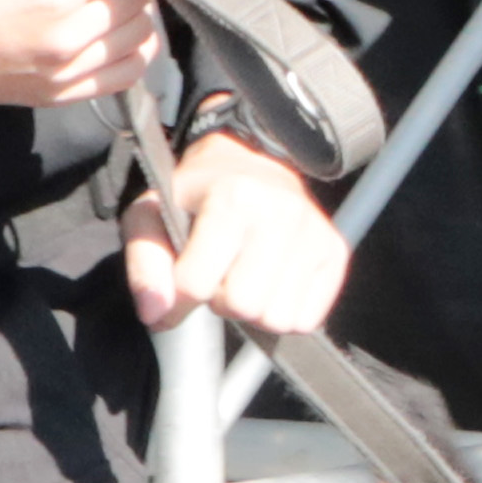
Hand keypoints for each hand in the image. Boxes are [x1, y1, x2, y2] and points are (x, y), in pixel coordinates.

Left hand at [127, 134, 348, 336]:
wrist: (252, 163)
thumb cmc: (196, 196)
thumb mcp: (152, 216)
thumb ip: (145, 265)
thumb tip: (155, 315)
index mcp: (232, 197)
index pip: (195, 284)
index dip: (179, 294)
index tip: (182, 276)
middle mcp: (282, 212)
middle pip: (242, 305)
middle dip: (222, 300)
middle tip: (220, 272)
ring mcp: (314, 233)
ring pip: (277, 318)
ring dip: (254, 309)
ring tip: (246, 275)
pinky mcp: (335, 253)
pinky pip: (306, 320)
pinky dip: (284, 312)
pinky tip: (272, 282)